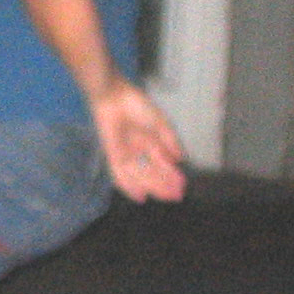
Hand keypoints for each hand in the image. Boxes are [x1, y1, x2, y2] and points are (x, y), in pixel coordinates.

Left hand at [90, 79, 186, 203]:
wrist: (113, 96)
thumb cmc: (137, 105)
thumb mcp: (160, 122)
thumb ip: (170, 140)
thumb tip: (181, 159)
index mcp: (150, 140)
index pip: (162, 163)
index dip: (172, 175)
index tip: (182, 187)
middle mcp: (137, 150)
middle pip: (152, 172)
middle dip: (164, 184)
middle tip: (175, 196)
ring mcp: (125, 153)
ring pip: (139, 175)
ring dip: (151, 186)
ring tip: (163, 197)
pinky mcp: (111, 154)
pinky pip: (120, 174)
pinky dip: (129, 186)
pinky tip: (140, 196)